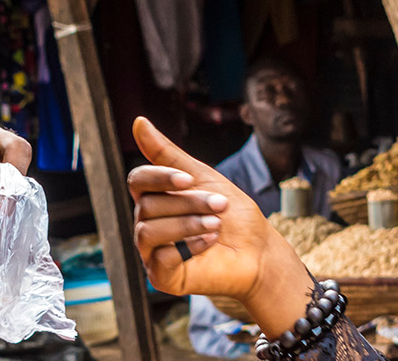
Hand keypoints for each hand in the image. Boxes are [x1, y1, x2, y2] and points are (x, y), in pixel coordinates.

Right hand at [129, 118, 313, 334]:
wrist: (259, 251)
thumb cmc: (233, 215)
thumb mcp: (203, 178)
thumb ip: (168, 154)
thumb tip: (138, 122)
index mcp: (156, 199)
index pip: (138, 181)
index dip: (160, 177)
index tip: (189, 179)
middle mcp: (148, 224)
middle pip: (147, 206)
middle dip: (188, 202)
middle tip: (221, 205)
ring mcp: (152, 252)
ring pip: (148, 231)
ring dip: (187, 223)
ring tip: (217, 224)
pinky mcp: (161, 276)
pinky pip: (160, 258)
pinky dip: (188, 246)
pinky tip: (210, 242)